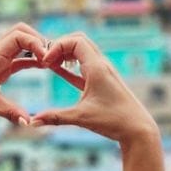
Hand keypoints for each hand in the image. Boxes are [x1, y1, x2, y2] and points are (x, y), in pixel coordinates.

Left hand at [0, 22, 47, 125]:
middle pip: (21, 32)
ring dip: (35, 48)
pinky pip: (18, 57)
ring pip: (20, 43)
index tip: (46, 60)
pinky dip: (31, 59)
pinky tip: (43, 67)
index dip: (36, 43)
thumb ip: (11, 112)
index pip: (19, 36)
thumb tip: (29, 122)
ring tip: (51, 62)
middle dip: (38, 40)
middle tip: (51, 56)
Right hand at [30, 31, 159, 142]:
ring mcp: (103, 71)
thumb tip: (32, 121)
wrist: (138, 129)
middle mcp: (102, 65)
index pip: (75, 41)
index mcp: (97, 68)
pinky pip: (84, 64)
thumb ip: (55, 117)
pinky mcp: (103, 80)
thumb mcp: (81, 118)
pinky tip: (58, 70)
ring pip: (82, 50)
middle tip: (45, 60)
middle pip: (79, 40)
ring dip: (65, 54)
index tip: (44, 63)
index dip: (56, 47)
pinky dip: (71, 64)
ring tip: (49, 65)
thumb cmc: (114, 121)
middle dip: (59, 46)